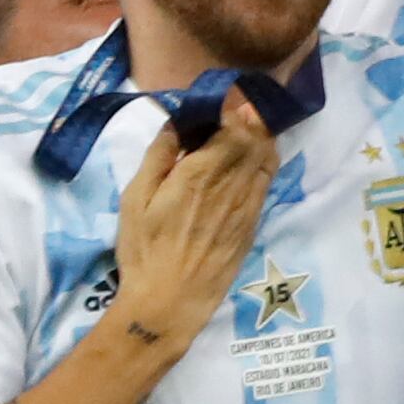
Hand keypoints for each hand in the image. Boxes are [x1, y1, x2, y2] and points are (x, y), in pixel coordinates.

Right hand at [109, 93, 279, 351]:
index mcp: (200, 173)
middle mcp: (232, 184)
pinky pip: (266, 181)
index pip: (232, 127)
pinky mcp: (253, 222)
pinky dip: (264, 162)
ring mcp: (247, 204)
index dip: (230, 110)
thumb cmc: (144, 250)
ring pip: (266, 158)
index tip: (219, 102)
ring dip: (260, 137)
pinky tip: (253, 158)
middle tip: (234, 110)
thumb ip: (158, 157)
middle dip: (247, 119)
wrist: (170, 300)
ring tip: (246, 128)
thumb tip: (176, 124)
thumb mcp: (136, 199)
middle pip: (254, 138)